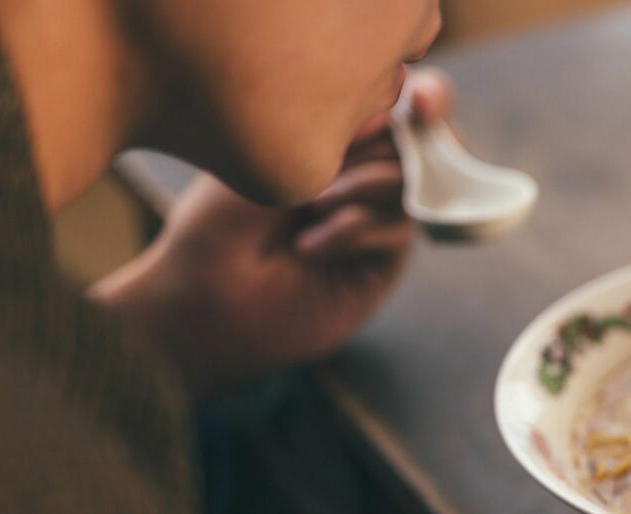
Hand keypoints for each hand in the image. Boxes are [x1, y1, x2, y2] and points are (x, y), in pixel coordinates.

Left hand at [93, 69, 454, 396]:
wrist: (204, 300)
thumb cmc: (217, 224)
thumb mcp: (269, 160)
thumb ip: (337, 132)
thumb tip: (398, 111)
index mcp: (338, 142)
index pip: (401, 105)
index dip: (427, 97)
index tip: (419, 99)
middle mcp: (363, 178)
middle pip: (419, 142)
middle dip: (401, 139)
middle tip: (371, 145)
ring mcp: (377, 221)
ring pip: (412, 184)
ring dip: (365, 184)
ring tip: (312, 204)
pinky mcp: (381, 265)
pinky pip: (396, 230)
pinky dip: (355, 228)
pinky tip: (309, 247)